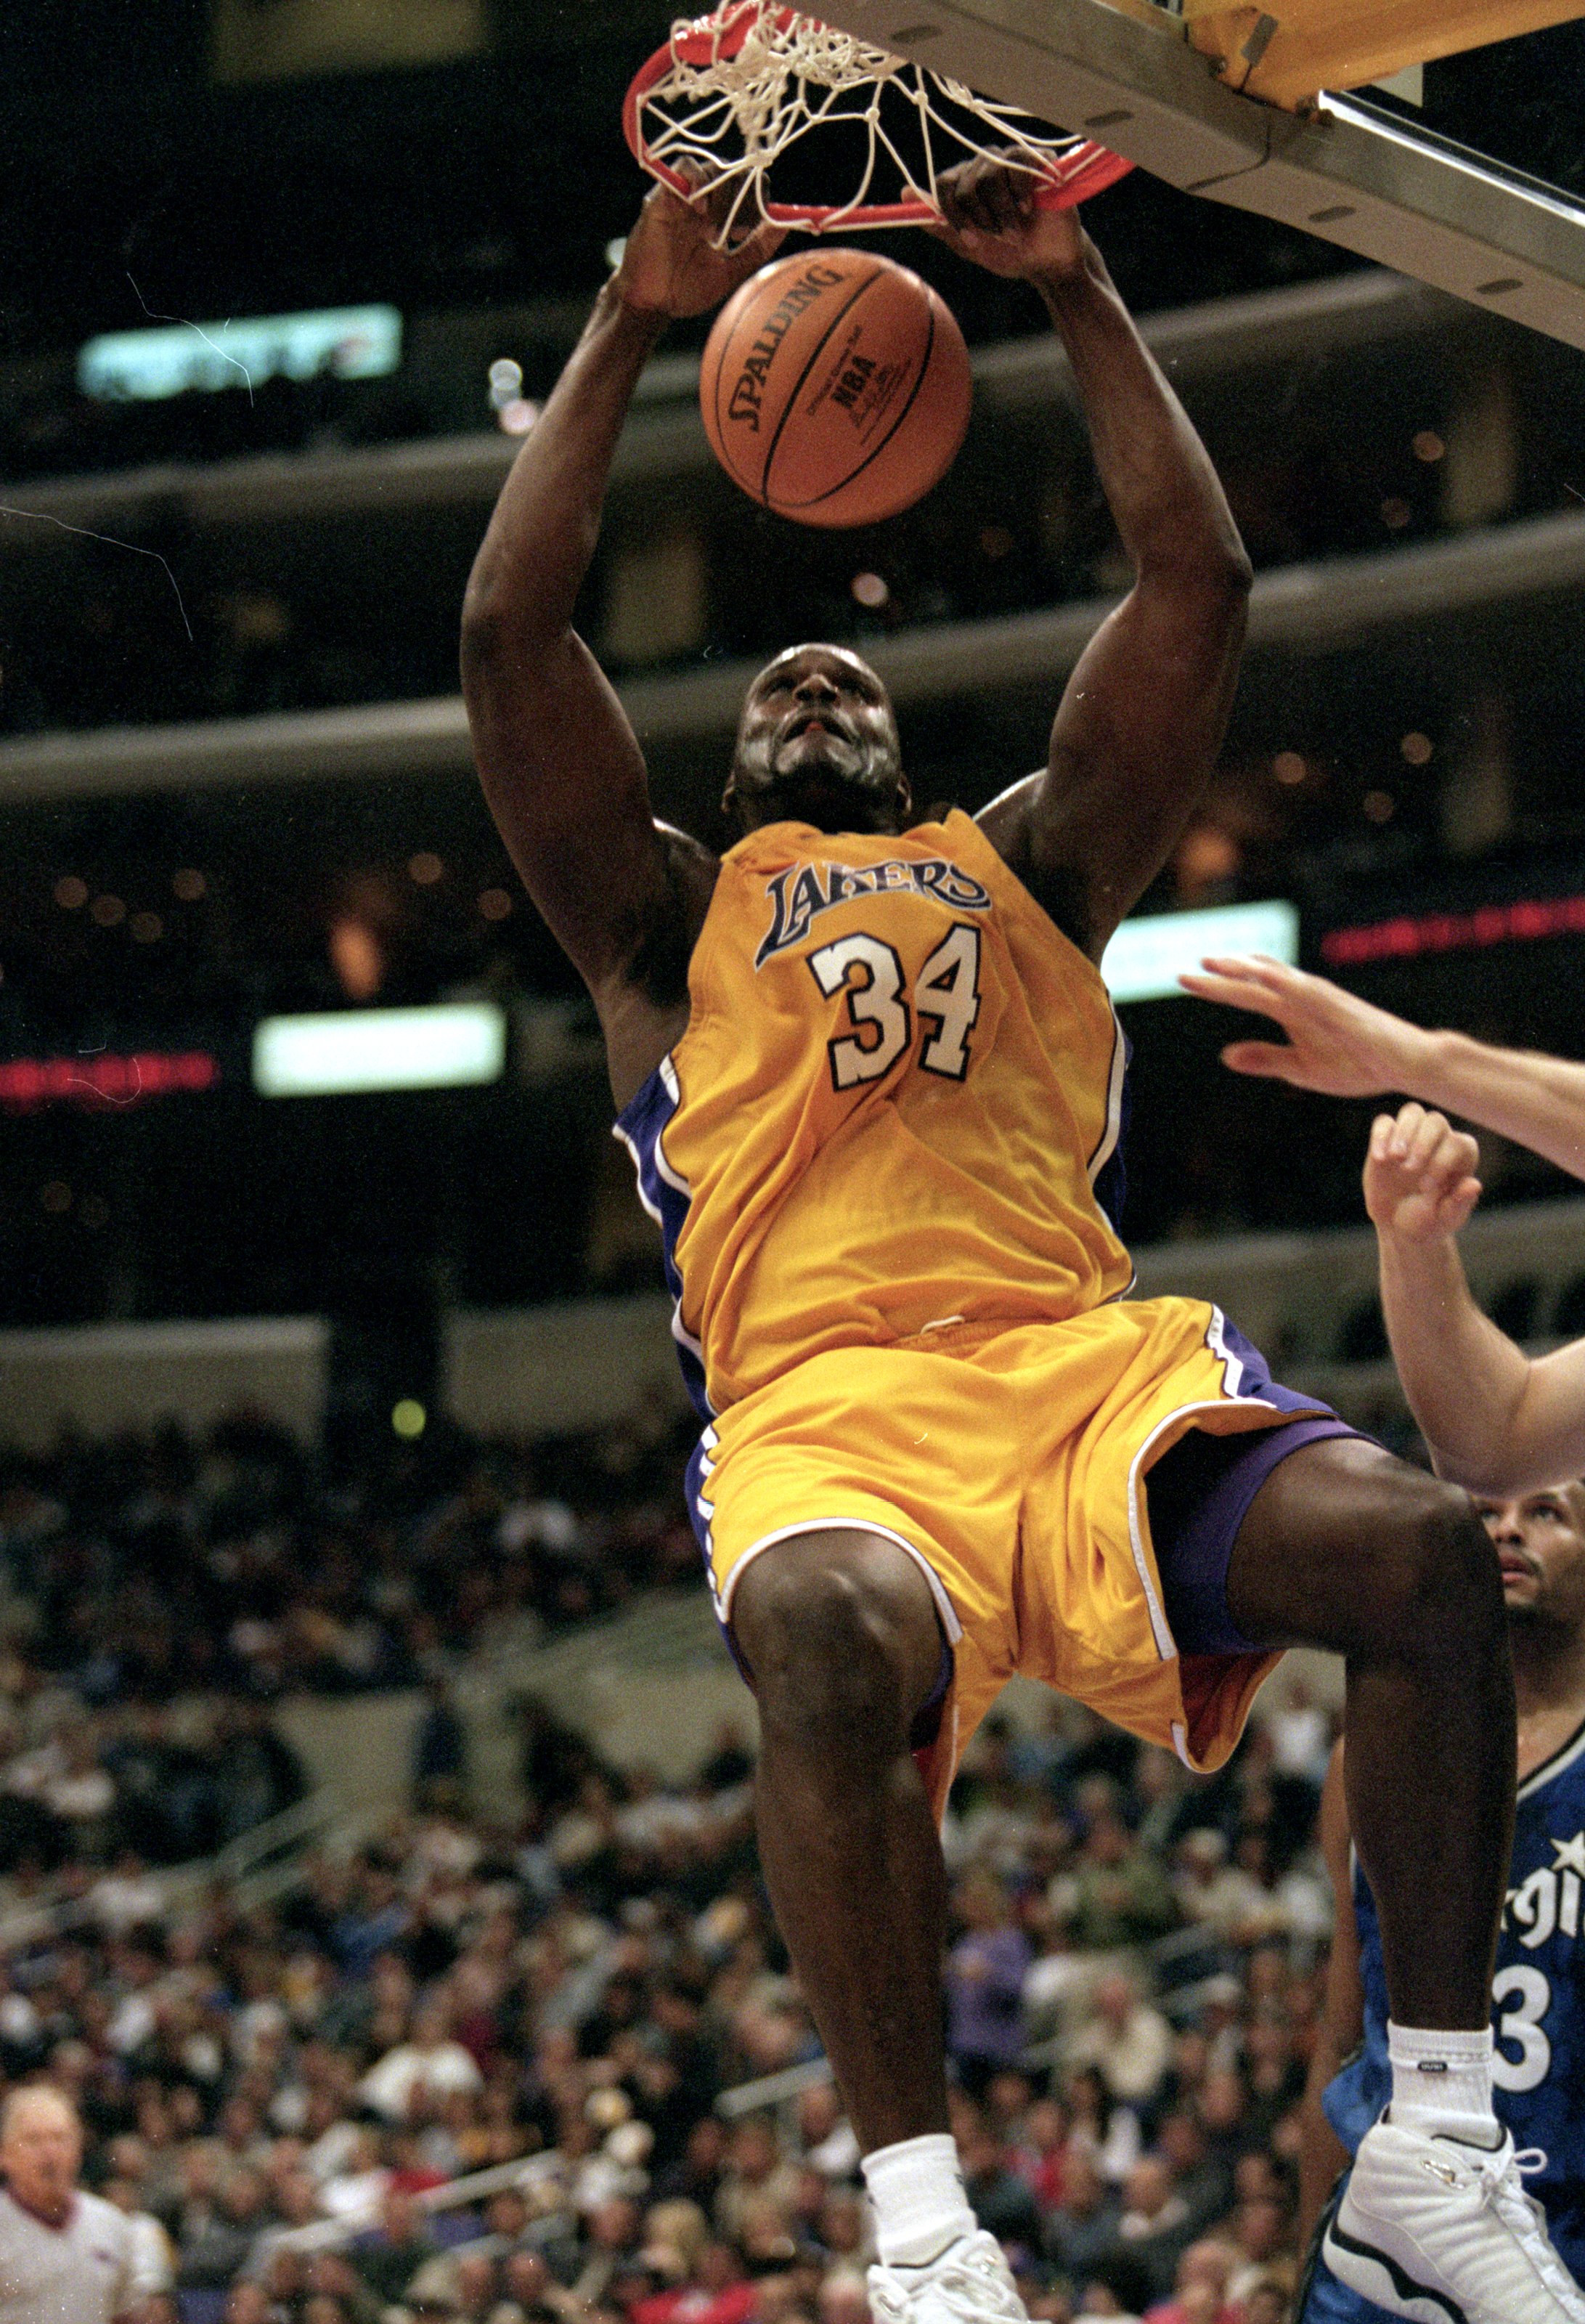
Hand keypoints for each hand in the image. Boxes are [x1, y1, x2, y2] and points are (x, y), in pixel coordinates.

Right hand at [613, 170, 786, 319]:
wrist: (653, 303)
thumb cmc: (687, 288)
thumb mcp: (732, 270)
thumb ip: (759, 247)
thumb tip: (788, 223)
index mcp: (724, 215)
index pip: (751, 186)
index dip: (759, 199)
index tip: (751, 229)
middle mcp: (706, 201)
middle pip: (736, 174)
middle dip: (742, 200)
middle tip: (735, 232)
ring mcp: (684, 196)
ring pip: (714, 169)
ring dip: (722, 196)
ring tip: (714, 230)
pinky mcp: (663, 195)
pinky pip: (684, 167)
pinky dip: (698, 181)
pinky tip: (700, 212)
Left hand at [929, 152, 1086, 281]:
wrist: (1048, 262)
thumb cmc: (1010, 253)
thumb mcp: (970, 245)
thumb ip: (939, 224)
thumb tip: (903, 196)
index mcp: (966, 184)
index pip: (944, 183)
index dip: (952, 212)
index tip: (968, 238)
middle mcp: (986, 167)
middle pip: (967, 182)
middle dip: (980, 217)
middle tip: (997, 236)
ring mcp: (1011, 161)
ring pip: (991, 173)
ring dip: (1002, 211)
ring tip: (1015, 230)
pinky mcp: (1038, 160)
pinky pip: (1018, 161)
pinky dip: (1020, 190)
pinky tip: (1027, 209)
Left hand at [1178, 954, 1423, 1097]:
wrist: (1404, 1065)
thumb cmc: (1358, 1065)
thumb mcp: (1301, 1069)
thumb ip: (1266, 1058)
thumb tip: (1225, 1055)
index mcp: (1291, 1011)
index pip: (1246, 994)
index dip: (1215, 987)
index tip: (1183, 980)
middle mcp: (1302, 997)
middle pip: (1253, 979)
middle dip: (1220, 974)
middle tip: (1183, 972)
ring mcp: (1321, 999)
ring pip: (1276, 977)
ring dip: (1244, 969)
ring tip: (1213, 963)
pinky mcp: (1340, 1007)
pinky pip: (1307, 991)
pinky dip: (1283, 981)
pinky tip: (1261, 977)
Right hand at [1364, 1103, 1481, 1241]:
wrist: (1399, 1225)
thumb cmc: (1429, 1221)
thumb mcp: (1445, 1218)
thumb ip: (1459, 1202)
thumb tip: (1474, 1185)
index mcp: (1461, 1157)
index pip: (1456, 1144)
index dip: (1441, 1162)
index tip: (1426, 1188)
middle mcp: (1440, 1140)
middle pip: (1436, 1122)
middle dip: (1423, 1143)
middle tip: (1409, 1170)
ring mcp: (1413, 1136)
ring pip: (1413, 1112)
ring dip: (1403, 1132)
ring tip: (1394, 1158)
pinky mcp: (1387, 1139)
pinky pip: (1384, 1123)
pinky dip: (1380, 1136)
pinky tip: (1380, 1159)